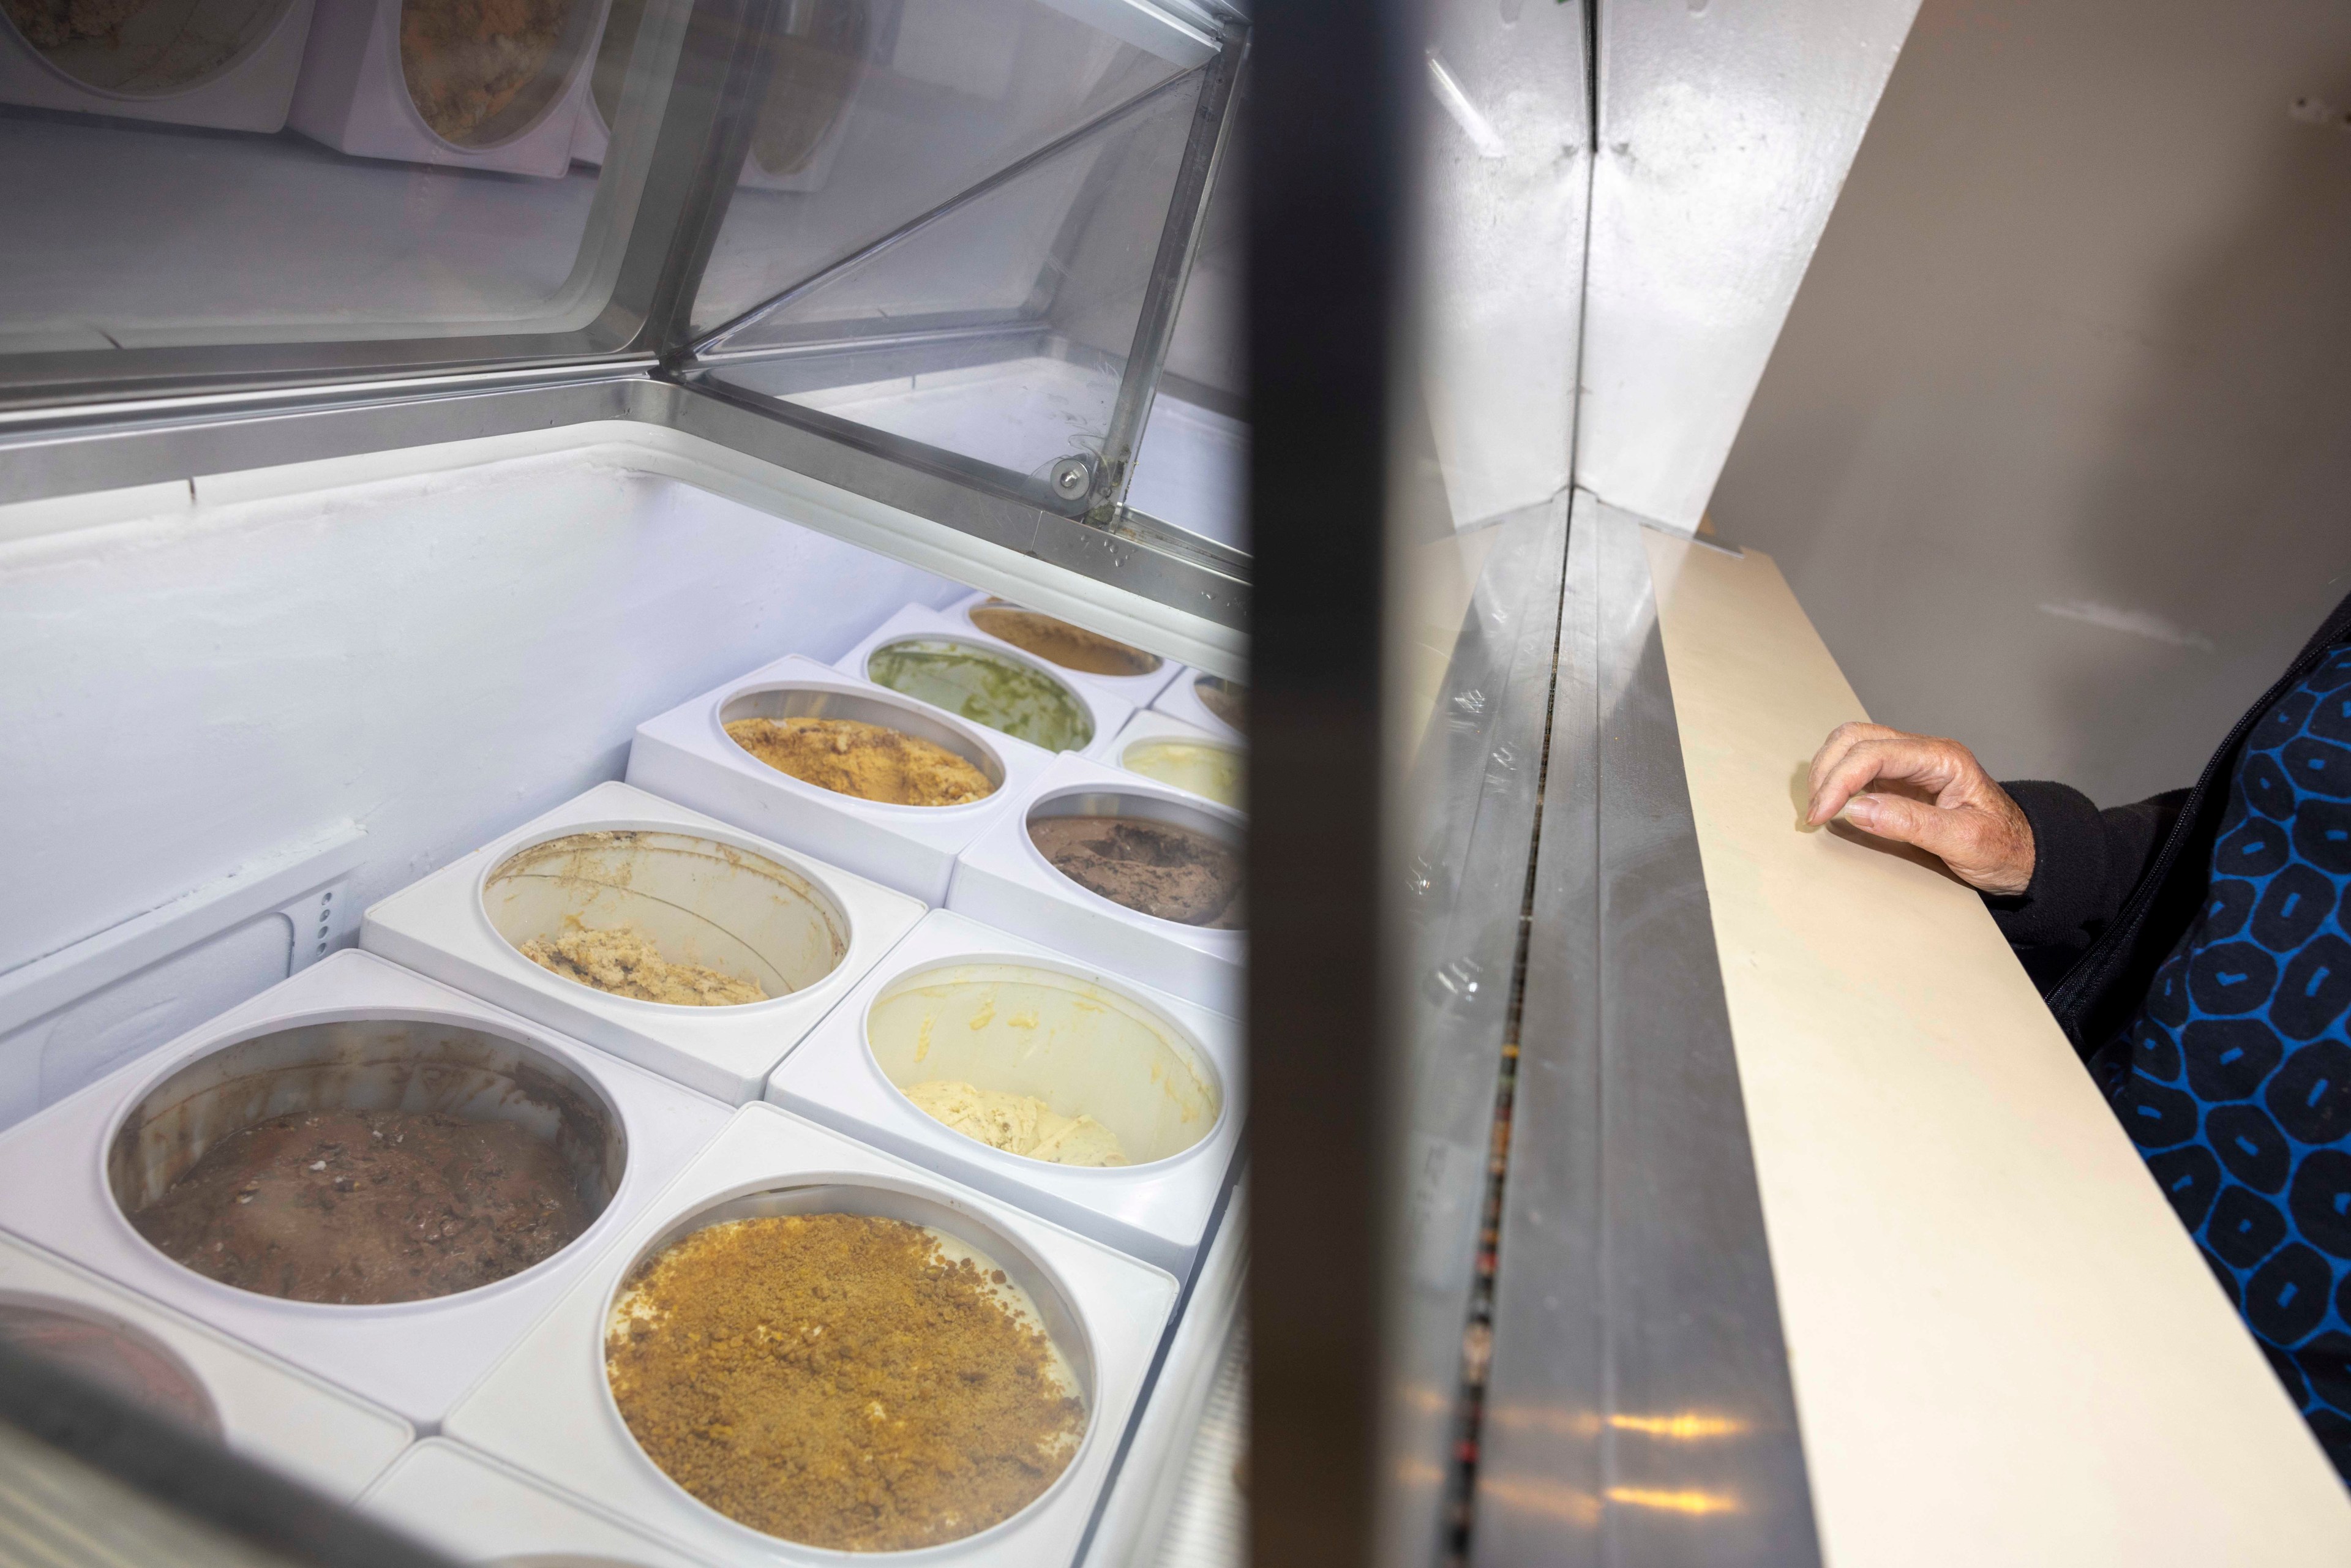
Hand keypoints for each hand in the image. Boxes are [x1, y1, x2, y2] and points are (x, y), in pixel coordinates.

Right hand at [1803, 723, 2035, 895]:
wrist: (2023, 856)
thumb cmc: (2003, 848)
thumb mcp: (1963, 842)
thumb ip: (1910, 824)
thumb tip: (1855, 809)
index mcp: (1943, 759)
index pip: (1875, 753)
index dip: (1840, 780)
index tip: (1821, 815)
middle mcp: (1924, 753)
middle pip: (1856, 738)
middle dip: (1827, 772)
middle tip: (1815, 813)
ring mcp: (1910, 765)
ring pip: (1852, 746)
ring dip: (1827, 773)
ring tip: (1820, 811)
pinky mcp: (1899, 781)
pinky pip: (1858, 769)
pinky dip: (1836, 784)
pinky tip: (1833, 809)